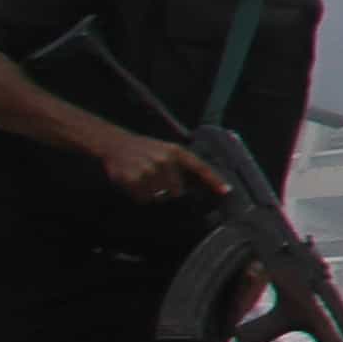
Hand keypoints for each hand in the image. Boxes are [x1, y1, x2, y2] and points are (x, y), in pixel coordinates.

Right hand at [94, 134, 226, 207]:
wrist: (116, 143)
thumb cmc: (145, 149)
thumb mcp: (166, 150)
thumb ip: (181, 166)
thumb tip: (195, 188)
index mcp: (176, 152)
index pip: (200, 167)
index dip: (214, 180)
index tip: (226, 190)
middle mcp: (165, 159)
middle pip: (177, 191)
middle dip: (169, 191)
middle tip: (157, 181)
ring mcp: (149, 169)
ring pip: (159, 196)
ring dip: (153, 193)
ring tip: (144, 179)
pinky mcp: (133, 178)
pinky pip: (143, 198)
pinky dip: (139, 195)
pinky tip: (134, 182)